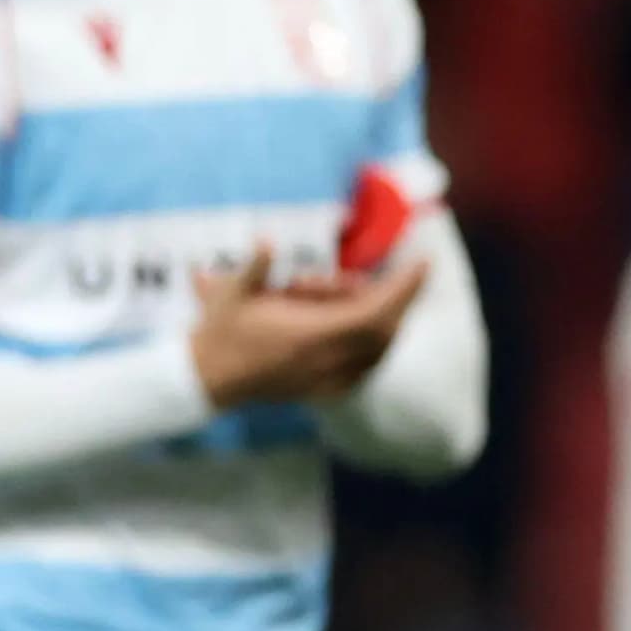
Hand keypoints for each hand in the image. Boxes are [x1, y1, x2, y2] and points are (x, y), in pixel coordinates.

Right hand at [187, 245, 428, 410]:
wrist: (208, 379)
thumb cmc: (221, 332)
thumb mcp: (231, 292)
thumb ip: (256, 265)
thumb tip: (267, 239)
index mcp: (309, 335)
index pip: (374, 312)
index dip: (404, 289)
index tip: (422, 263)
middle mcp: (326, 361)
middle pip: (384, 329)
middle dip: (391, 298)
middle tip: (358, 278)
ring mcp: (328, 380)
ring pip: (378, 350)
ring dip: (378, 319)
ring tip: (336, 296)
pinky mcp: (325, 391)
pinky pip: (366, 368)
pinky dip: (371, 344)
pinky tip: (348, 327)